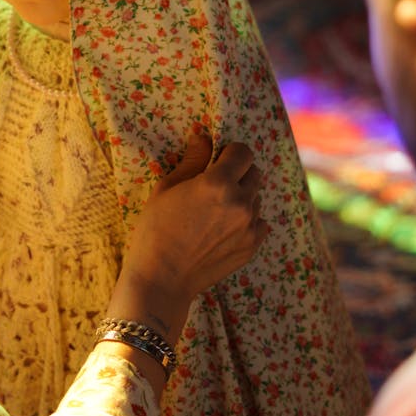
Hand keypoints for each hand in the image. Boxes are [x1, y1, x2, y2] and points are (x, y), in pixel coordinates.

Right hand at [108, 134, 267, 352]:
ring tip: (215, 211)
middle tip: (215, 185)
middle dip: (238, 173)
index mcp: (219, 183)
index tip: (217, 159)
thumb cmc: (156, 229)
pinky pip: (259, 223)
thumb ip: (192, 160)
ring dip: (242, 197)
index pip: (243, 152)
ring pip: (256, 198)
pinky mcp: (252, 247)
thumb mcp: (168, 188)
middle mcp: (241, 203)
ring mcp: (250, 227)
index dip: (230, 152)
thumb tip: (203, 137)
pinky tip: (222, 229)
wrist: (162, 278)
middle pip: (254, 173)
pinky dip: (246, 221)